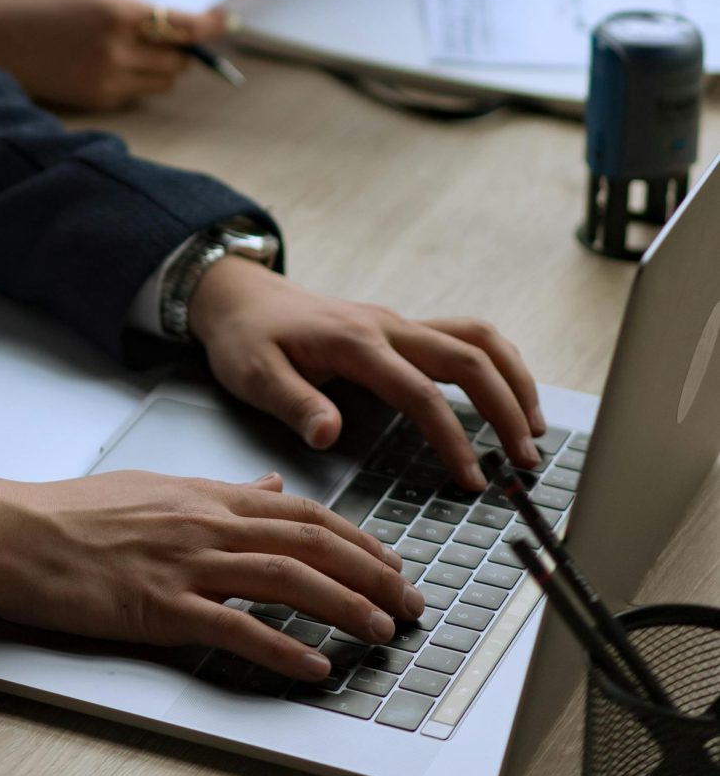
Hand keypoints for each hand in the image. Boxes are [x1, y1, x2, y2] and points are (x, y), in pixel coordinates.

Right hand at [0, 0, 227, 111]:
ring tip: (142, 49)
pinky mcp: (94, 101)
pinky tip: (113, 63)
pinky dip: (136, 80)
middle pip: (178, 59)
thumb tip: (175, 26)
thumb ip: (132, 9)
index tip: (227, 21)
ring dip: (163, 66)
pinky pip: (135, 94)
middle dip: (185, 48)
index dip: (210, 24)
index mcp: (114, 12)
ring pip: (162, 81)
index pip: (181, 25)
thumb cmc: (38, 5)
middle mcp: (114, 50)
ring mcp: (105, 80)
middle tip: (181, 36)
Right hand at [0, 466, 422, 680]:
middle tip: (410, 602)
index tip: (391, 561)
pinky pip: (234, 629)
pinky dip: (281, 649)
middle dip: (369, 573)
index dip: (354, 537)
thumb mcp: (155, 486)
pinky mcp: (160, 607)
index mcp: (204, 495)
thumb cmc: (76, 514)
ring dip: (342, 606)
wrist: (15, 531)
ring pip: (284, 580)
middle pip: (306, 544)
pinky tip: (314, 666)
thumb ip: (219, 491)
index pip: (299, 512)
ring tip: (382, 630)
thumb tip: (271, 488)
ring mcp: (184, 564)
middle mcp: (204, 524)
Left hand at [188, 256, 544, 492]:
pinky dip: (495, 363)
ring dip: (512, 378)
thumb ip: (294, 403)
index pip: (420, 394)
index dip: (451, 439)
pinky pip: (463, 336)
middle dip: (505, 408)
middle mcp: (387, 326)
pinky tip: (508, 395)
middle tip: (526, 461)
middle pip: (467, 357)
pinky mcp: (401, 328)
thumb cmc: (247, 338)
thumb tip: (328, 434)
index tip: (472, 480)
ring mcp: (398, 323)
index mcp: (355, 342)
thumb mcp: (254, 374)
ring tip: (534, 428)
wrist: (240, 295)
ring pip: (476, 337)